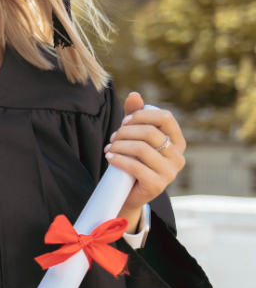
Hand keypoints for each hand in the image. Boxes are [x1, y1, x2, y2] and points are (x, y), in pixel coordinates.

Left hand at [105, 92, 185, 227]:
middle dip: (125, 132)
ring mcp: (171, 173)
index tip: (124, 122)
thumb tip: (134, 94)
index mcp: (177, 141)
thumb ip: (136, 115)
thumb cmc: (133, 159)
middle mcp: (178, 156)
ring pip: (142, 149)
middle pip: (150, 132)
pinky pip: (136, 167)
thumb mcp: (135, 136)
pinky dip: (118, 159)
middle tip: (112, 138)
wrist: (129, 192)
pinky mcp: (158, 185)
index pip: (165, 117)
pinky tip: (109, 157)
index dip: (142, 115)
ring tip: (109, 149)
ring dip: (119, 146)